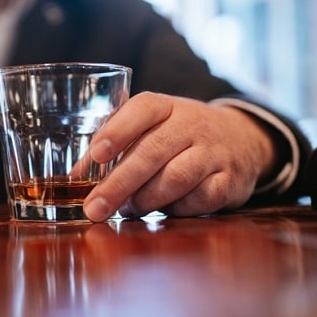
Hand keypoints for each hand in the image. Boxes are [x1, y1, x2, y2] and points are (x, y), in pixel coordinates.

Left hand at [82, 92, 275, 221]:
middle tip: (94, 208)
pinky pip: (199, 199)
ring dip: (145, 199)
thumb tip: (74, 177)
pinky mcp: (228, 180)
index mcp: (165, 106)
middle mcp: (191, 124)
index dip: (118, 130)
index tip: (96, 153)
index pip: (142, 109)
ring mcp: (213, 152)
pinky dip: (177, 209)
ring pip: (176, 178)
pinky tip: (163, 211)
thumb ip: (114, 146)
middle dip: (119, 183)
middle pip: (153, 152)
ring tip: (127, 209)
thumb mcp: (150, 128)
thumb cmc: (179, 135)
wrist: (242, 139)